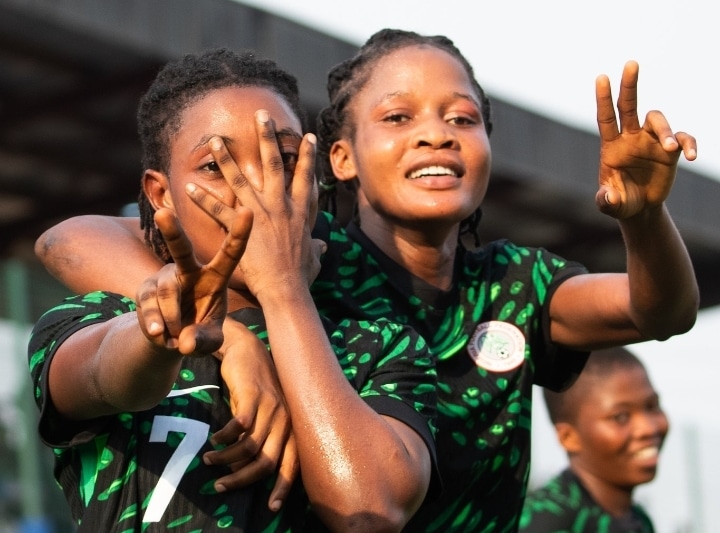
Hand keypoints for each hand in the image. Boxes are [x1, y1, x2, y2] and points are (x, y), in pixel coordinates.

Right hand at [135, 206, 251, 353]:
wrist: (171, 340)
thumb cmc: (201, 332)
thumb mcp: (210, 340)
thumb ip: (204, 341)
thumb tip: (186, 342)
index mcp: (216, 276)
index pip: (230, 253)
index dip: (239, 233)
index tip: (247, 210)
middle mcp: (189, 270)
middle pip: (180, 249)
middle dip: (172, 231)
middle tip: (163, 213)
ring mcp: (165, 277)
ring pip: (167, 293)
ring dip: (173, 320)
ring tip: (176, 337)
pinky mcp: (145, 289)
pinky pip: (149, 306)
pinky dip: (155, 325)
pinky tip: (159, 334)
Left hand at [186, 110, 323, 297]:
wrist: (287, 289)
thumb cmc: (302, 277)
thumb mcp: (313, 259)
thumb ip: (316, 249)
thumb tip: (322, 246)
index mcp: (300, 211)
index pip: (305, 176)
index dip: (307, 155)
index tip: (307, 137)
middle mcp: (282, 205)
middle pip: (274, 163)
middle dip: (267, 136)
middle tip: (261, 115)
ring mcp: (260, 213)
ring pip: (240, 177)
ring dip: (226, 157)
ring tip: (215, 140)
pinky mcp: (241, 226)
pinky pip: (217, 209)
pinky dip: (202, 199)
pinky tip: (188, 186)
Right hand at [203, 318, 298, 510]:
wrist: (246, 348)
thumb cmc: (255, 386)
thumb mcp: (265, 413)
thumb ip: (263, 437)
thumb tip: (248, 468)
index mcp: (293, 426)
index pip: (293, 464)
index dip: (282, 487)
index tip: (271, 508)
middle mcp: (286, 419)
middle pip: (266, 462)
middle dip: (242, 479)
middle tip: (220, 486)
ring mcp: (271, 407)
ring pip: (248, 447)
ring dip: (226, 459)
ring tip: (210, 459)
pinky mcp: (253, 396)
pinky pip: (238, 427)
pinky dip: (224, 438)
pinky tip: (214, 439)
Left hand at [595, 60, 696, 218]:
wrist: (640, 209)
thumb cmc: (621, 202)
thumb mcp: (611, 205)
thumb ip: (607, 200)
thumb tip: (609, 196)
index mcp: (611, 147)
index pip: (606, 118)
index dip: (603, 98)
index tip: (601, 77)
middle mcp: (631, 138)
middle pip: (629, 106)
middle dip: (629, 85)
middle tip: (631, 63)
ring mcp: (651, 142)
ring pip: (658, 121)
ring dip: (665, 130)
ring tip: (669, 148)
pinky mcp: (671, 152)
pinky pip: (683, 139)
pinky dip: (689, 143)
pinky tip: (692, 155)